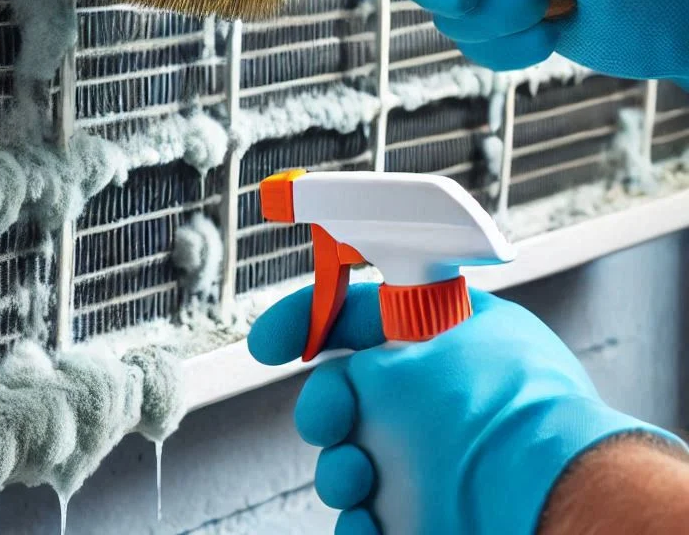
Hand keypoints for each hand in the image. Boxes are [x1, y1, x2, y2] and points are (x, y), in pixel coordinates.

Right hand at [248, 284, 677, 534]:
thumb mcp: (400, 361)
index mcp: (452, 331)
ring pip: (358, 456)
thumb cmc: (494, 422)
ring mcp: (446, 456)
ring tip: (357, 480)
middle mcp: (449, 392)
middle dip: (324, 406)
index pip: (367, 308)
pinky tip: (368, 520)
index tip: (271, 342)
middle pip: (355, 390)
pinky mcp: (441, 513)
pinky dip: (360, 520)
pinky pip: (376, 513)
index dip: (311, 317)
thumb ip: (360, 359)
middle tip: (326, 421)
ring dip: (341, 468)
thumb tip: (351, 380)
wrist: (550, 510)